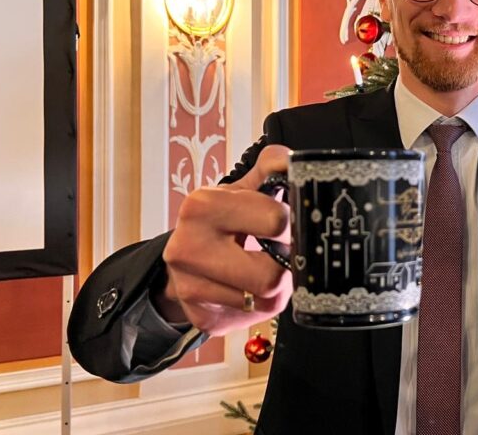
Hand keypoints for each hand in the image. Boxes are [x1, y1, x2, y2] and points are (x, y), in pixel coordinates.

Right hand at [155, 145, 293, 335]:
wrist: (185, 259)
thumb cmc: (222, 220)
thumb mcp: (243, 189)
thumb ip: (271, 169)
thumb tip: (291, 160)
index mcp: (203, 206)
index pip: (275, 220)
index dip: (288, 225)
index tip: (282, 225)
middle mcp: (188, 247)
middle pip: (272, 275)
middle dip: (285, 265)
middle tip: (279, 253)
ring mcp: (190, 287)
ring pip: (266, 299)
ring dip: (278, 287)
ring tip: (265, 270)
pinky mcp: (200, 316)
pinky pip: (253, 316)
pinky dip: (261, 304)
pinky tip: (250, 287)